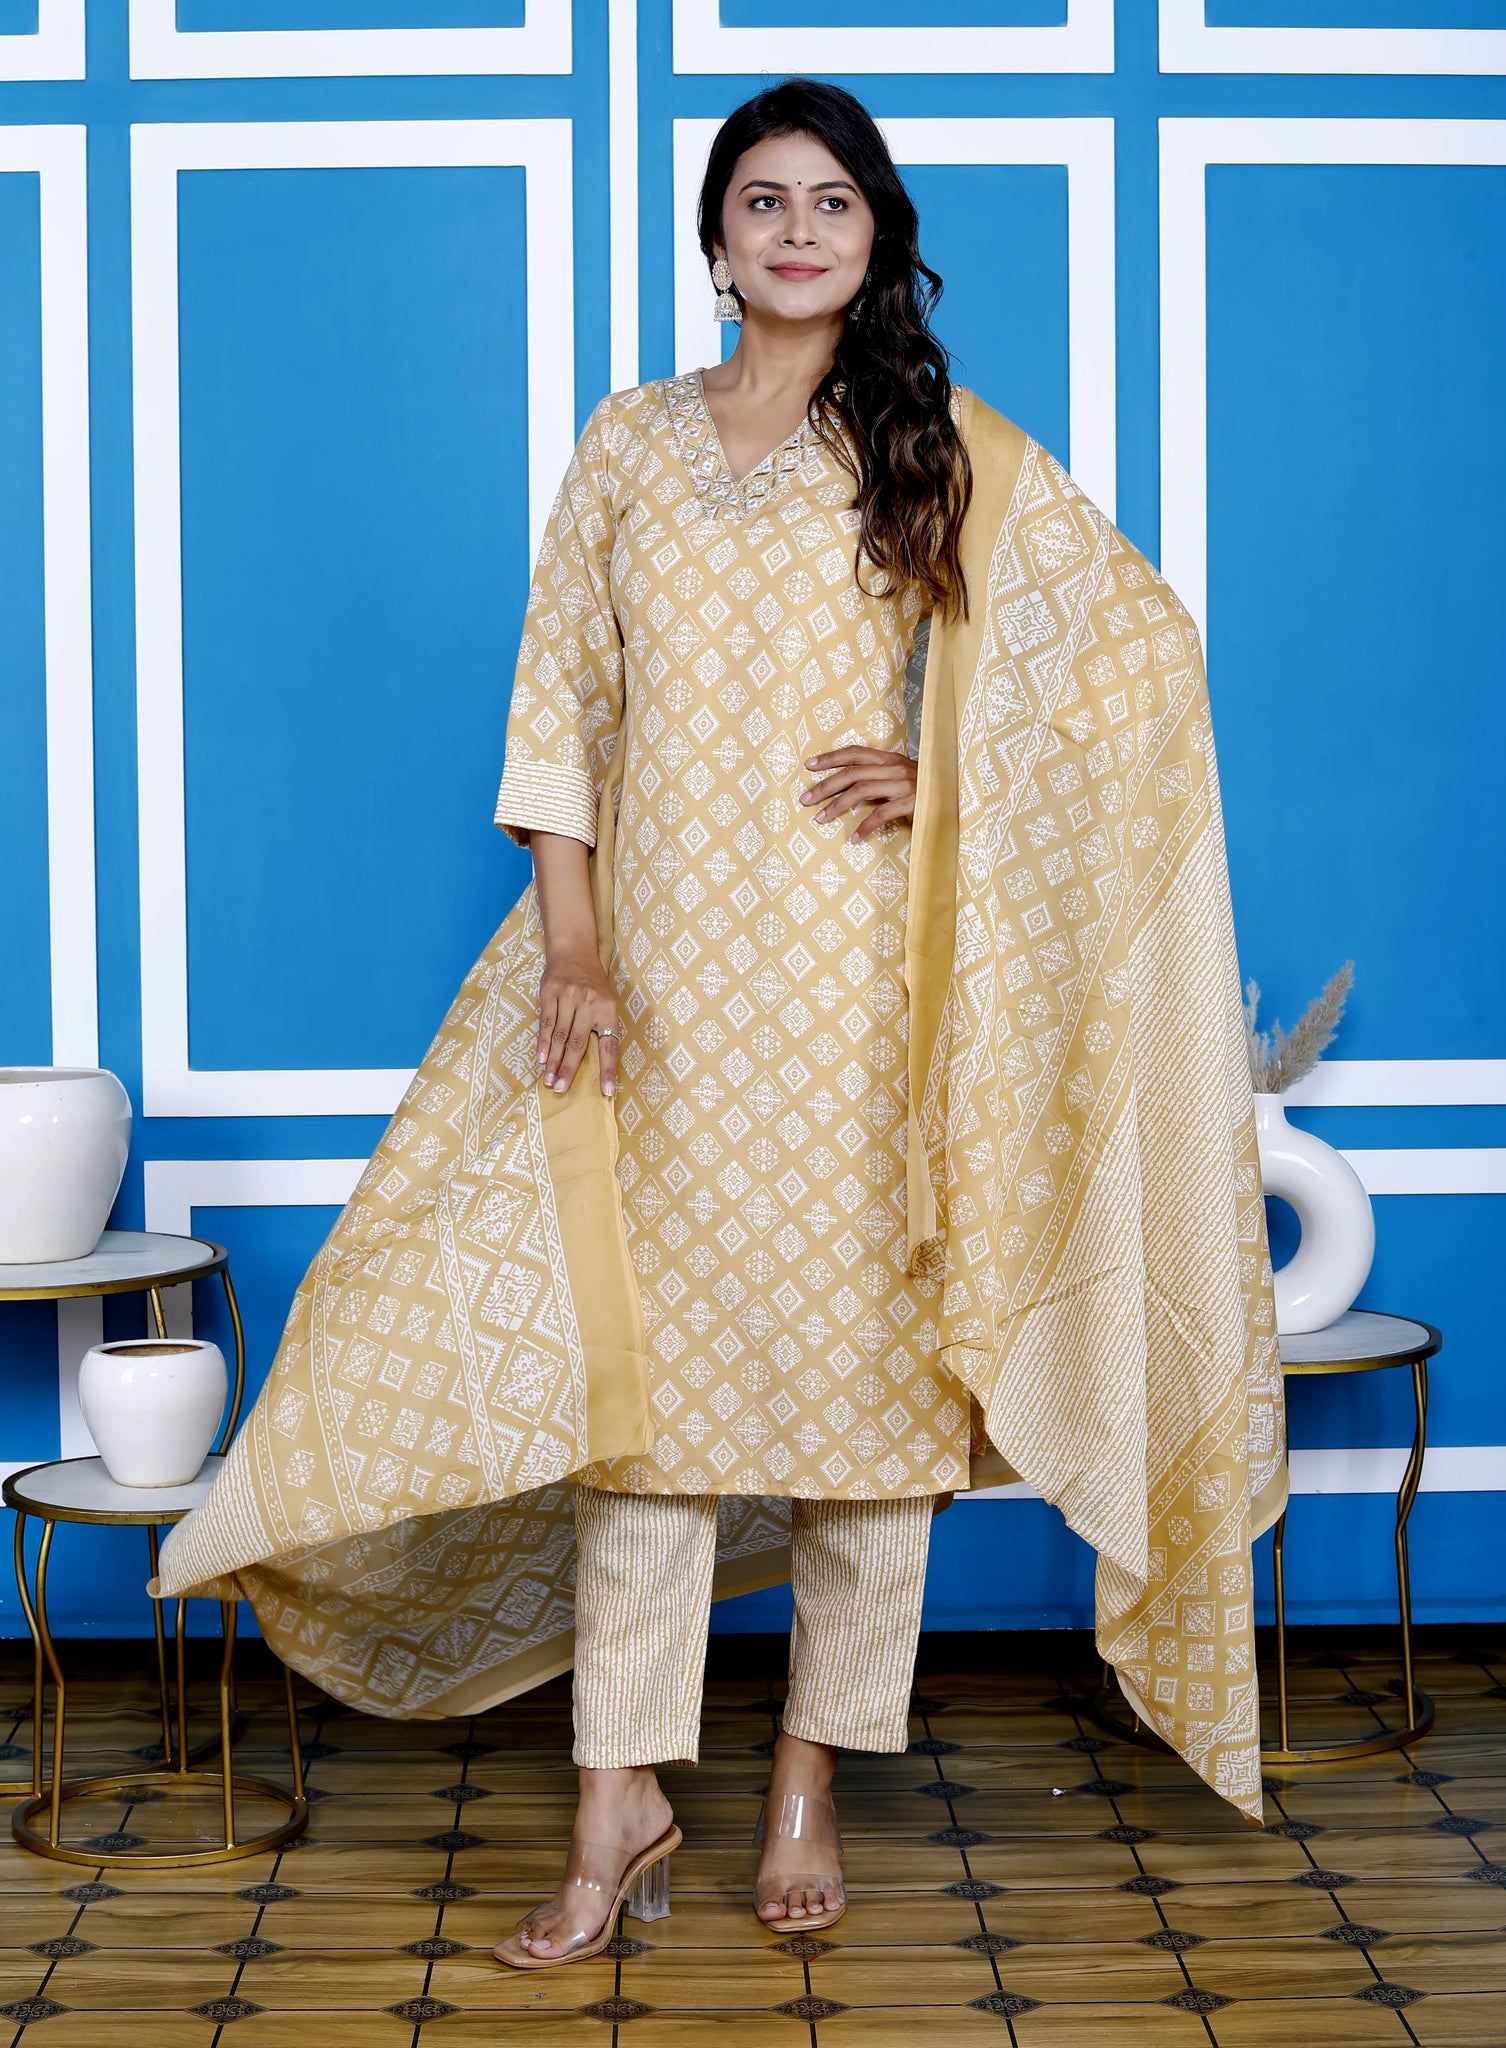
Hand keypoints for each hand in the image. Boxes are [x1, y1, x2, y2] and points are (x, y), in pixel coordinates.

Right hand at [538, 950, 618, 1097]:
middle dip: (569, 1069)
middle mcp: (590, 1003)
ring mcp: (568, 997)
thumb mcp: (606, 1003)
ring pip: (560, 1036)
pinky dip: (543, 1043)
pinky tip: (541, 1059)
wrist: (574, 953)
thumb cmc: (593, 985)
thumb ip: (602, 1028)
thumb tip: (598, 1064)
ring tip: (549, 1080)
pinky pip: (546, 1023)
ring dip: (553, 1061)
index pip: (610, 1045)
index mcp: (608, 1010)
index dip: (608, 1069)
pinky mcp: (550, 993)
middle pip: (578, 1044)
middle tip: (561, 1089)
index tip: (607, 1091)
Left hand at [801, 747, 917, 837]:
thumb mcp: (902, 778)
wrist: (959, 799)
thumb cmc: (926, 791)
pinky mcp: (912, 803)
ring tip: (821, 819)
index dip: (831, 758)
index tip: (808, 765)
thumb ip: (880, 778)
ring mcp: (904, 785)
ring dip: (837, 806)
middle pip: (851, 773)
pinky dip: (865, 827)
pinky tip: (855, 838)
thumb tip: (848, 787)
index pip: (855, 753)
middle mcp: (895, 768)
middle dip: (825, 786)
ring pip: (861, 791)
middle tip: (805, 799)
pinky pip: (881, 814)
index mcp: (890, 759)